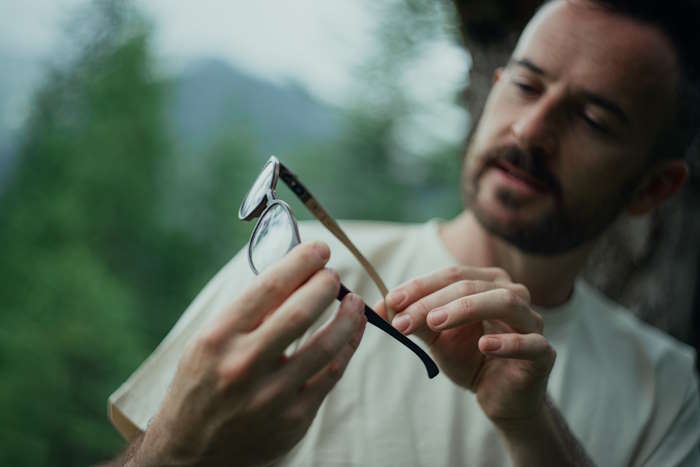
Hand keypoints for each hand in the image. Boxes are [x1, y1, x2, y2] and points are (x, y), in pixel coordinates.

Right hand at [134, 242, 365, 466]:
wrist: (191, 452)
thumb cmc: (201, 385)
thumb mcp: (207, 342)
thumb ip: (248, 312)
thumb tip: (294, 274)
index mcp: (217, 339)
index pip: (269, 287)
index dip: (301, 262)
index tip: (318, 250)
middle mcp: (243, 366)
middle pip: (302, 311)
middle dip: (325, 284)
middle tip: (332, 275)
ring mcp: (271, 397)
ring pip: (327, 344)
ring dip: (347, 316)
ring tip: (353, 300)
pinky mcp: (293, 420)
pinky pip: (331, 374)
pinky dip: (347, 346)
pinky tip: (351, 330)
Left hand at [376, 266, 554, 423]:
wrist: (498, 396)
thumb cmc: (470, 357)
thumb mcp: (438, 336)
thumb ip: (415, 320)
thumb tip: (380, 307)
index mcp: (489, 282)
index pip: (452, 275)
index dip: (420, 286)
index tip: (391, 301)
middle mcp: (513, 294)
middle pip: (472, 285)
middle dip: (433, 300)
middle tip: (404, 319)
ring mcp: (532, 322)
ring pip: (504, 301)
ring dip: (466, 309)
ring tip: (435, 322)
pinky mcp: (543, 353)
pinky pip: (530, 342)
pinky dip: (507, 341)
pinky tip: (484, 345)